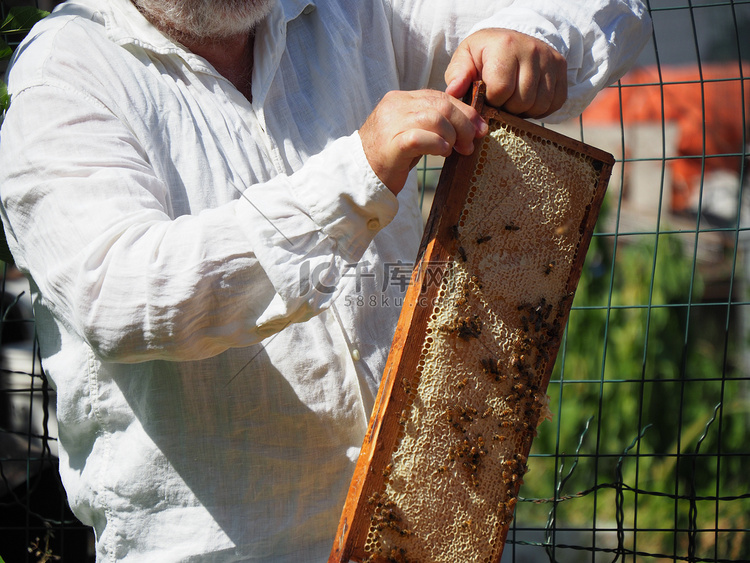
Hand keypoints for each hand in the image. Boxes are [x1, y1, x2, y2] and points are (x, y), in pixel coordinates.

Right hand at [360, 89, 487, 193]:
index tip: (479, 126)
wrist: (358, 176)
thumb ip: (431, 123)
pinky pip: (421, 137)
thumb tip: (468, 124)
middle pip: (441, 104)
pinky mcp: (391, 144)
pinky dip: (437, 144)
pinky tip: (443, 152)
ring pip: (434, 118)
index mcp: (400, 99)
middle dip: (463, 123)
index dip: (464, 110)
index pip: (439, 96)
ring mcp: (391, 124)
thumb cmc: (389, 158)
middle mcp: (395, 106)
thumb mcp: (410, 132)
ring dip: (453, 135)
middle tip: (471, 143)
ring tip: (456, 150)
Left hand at [445, 28, 567, 118]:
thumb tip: (453, 92)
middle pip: (521, 101)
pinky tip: (528, 99)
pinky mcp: (561, 68)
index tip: (488, 96)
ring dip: (523, 110)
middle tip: (501, 100)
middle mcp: (532, 49)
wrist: (511, 39)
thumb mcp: (466, 58)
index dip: (492, 101)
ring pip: (539, 105)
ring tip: (513, 99)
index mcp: (505, 46)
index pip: (500, 90)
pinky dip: (539, 108)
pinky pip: (554, 103)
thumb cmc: (484, 53)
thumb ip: (457, 75)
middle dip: (508, 107)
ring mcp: (550, 59)